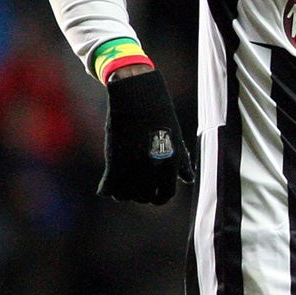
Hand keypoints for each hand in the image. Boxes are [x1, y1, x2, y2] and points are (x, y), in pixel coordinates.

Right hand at [98, 67, 194, 204]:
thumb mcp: (176, 139)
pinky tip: (106, 186)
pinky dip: (107, 189)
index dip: (159, 197)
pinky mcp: (113, 160)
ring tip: (122, 187)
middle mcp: (152, 168)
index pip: (165, 195)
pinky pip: (108, 186)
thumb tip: (188, 180)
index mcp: (170, 164)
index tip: (153, 194)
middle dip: (140, 196)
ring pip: (125, 196)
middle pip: (144, 198)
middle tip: (136, 189)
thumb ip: (182, 162)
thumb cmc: (159, 116)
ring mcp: (131, 165)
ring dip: (123, 194)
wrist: (136, 96)